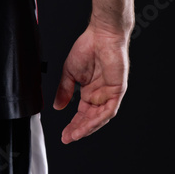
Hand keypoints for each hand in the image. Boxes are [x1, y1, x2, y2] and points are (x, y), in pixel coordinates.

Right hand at [52, 23, 129, 143]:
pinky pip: (109, 110)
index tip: (64, 134)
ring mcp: (110, 94)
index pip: (82, 113)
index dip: (73, 124)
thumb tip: (57, 106)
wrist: (100, 35)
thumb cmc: (88, 47)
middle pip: (90, 119)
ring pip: (100, 118)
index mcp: (90, 91)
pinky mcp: (117, 91)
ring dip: (87, 128)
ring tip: (75, 135)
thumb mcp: (69, 73)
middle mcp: (100, 95)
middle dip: (78, 129)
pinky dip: (98, 119)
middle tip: (67, 138)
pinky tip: (87, 125)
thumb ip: (64, 91)